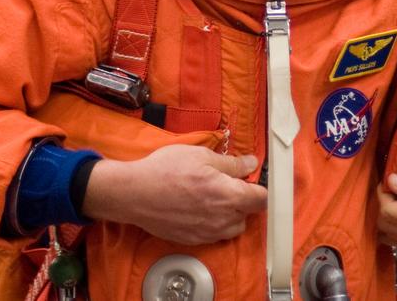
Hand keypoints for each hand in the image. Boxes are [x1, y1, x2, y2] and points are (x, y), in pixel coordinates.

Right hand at [81, 145, 266, 244]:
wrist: (135, 194)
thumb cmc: (165, 170)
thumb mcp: (200, 155)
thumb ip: (231, 163)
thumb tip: (251, 164)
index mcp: (228, 195)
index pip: (262, 199)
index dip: (260, 187)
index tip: (252, 180)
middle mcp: (222, 219)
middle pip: (249, 215)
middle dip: (244, 200)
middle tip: (228, 184)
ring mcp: (208, 233)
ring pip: (233, 227)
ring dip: (231, 214)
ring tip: (214, 198)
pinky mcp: (194, 240)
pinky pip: (215, 234)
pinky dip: (214, 223)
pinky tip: (199, 208)